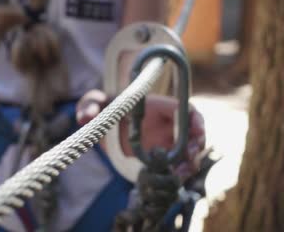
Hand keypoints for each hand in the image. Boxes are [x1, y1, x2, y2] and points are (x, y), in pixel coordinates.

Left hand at [76, 90, 205, 179]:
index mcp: (157, 106)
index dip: (195, 120)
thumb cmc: (105, 108)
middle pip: (193, 133)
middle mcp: (167, 124)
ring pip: (188, 152)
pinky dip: (177, 173)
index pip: (185, 109)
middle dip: (196, 146)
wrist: (108, 125)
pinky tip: (170, 180)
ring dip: (189, 163)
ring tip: (179, 175)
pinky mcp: (162, 158)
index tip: (197, 132)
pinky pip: (176, 166)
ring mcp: (167, 141)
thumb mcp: (95, 103)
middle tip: (189, 160)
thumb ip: (90, 104)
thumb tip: (85, 116)